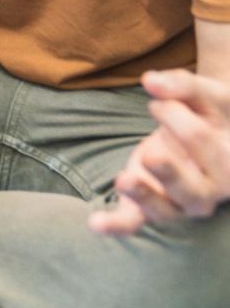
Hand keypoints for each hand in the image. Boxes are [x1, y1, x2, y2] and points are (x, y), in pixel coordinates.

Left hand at [90, 69, 229, 235]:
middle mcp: (211, 191)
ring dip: (144, 197)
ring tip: (124, 180)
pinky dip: (117, 225)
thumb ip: (183, 85)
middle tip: (152, 152)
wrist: (212, 134)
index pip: (203, 142)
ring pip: (165, 211)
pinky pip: (135, 221)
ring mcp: (180, 202)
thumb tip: (151, 81)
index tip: (158, 100)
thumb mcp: (208, 95)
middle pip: (192, 190)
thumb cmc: (213, 114)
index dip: (175, 115)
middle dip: (170, 172)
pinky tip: (95, 223)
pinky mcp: (149, 203)